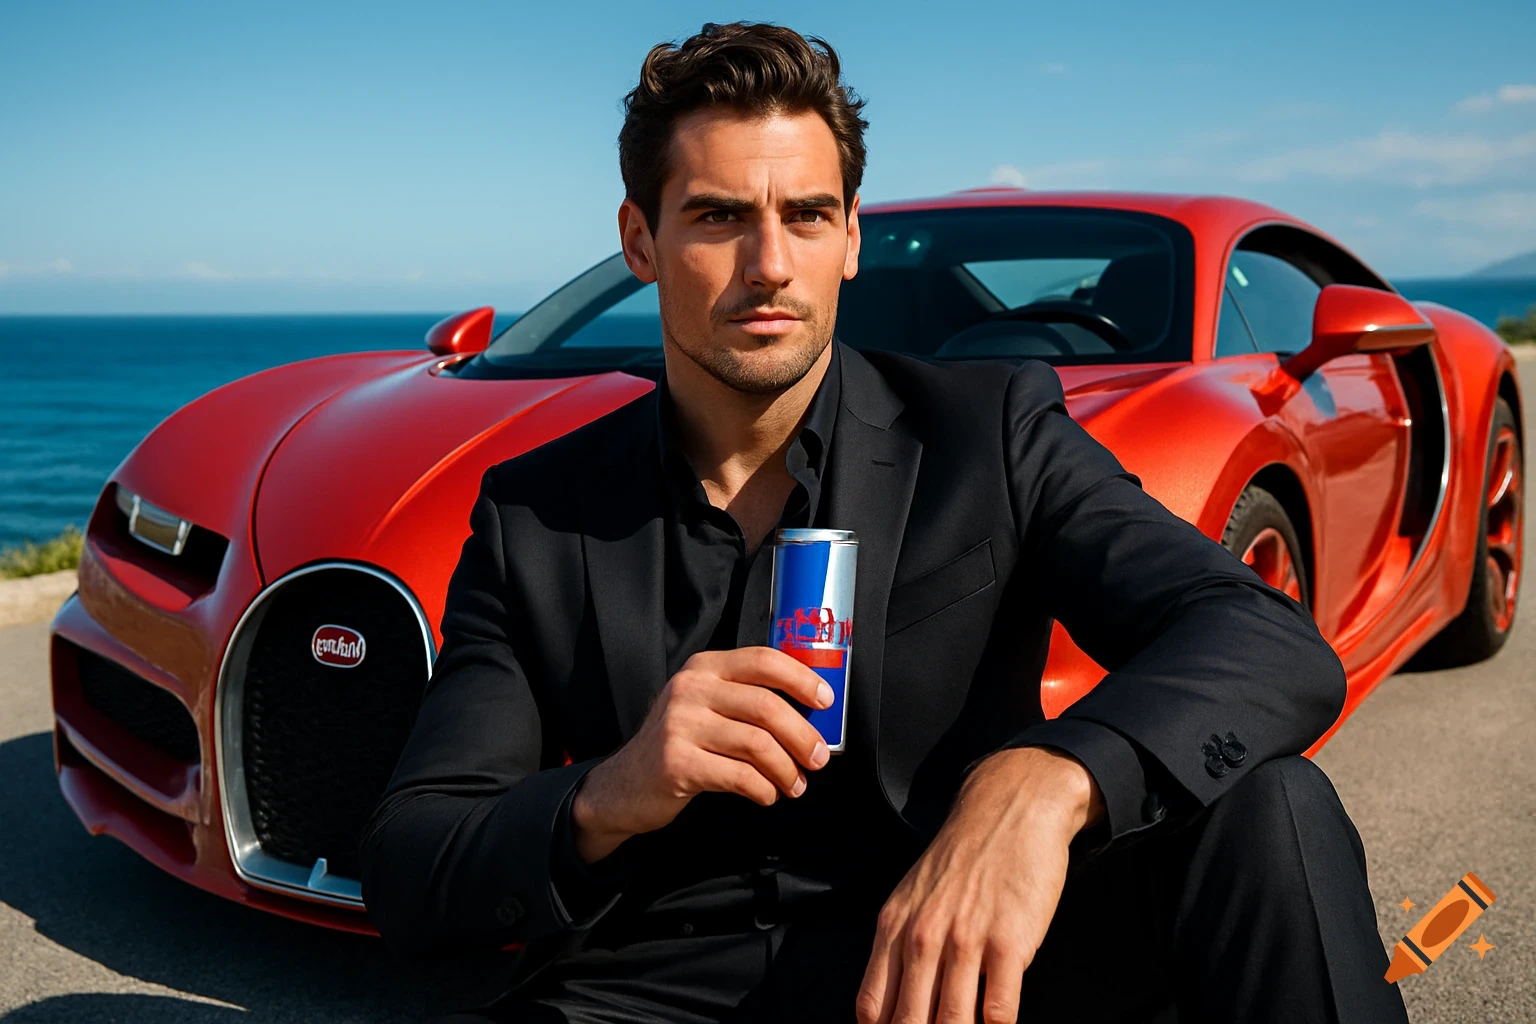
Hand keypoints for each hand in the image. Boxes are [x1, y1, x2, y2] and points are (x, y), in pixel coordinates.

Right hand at [570, 646, 834, 862]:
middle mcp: (690, 689)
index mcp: (704, 668)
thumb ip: (744, 699)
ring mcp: (679, 725)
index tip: (826, 701)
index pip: (763, 660)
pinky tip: (767, 794)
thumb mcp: (705, 706)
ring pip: (757, 744)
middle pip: (766, 706)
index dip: (802, 679)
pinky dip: (763, 789)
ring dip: (786, 769)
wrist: (624, 785)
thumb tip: (811, 714)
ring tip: (795, 785)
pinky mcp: (676, 763)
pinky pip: (739, 776)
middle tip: (818, 759)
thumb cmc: (679, 744)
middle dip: (802, 736)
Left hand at [856, 747, 1103, 1023]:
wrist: (1011, 808)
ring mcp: (966, 940)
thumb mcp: (912, 895)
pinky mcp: (1009, 942)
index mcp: (894, 927)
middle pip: (909, 1022)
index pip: (873, 1006)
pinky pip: (1000, 1009)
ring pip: (952, 1022)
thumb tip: (894, 1003)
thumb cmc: (964, 855)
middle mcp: (923, 936)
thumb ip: (899, 947)